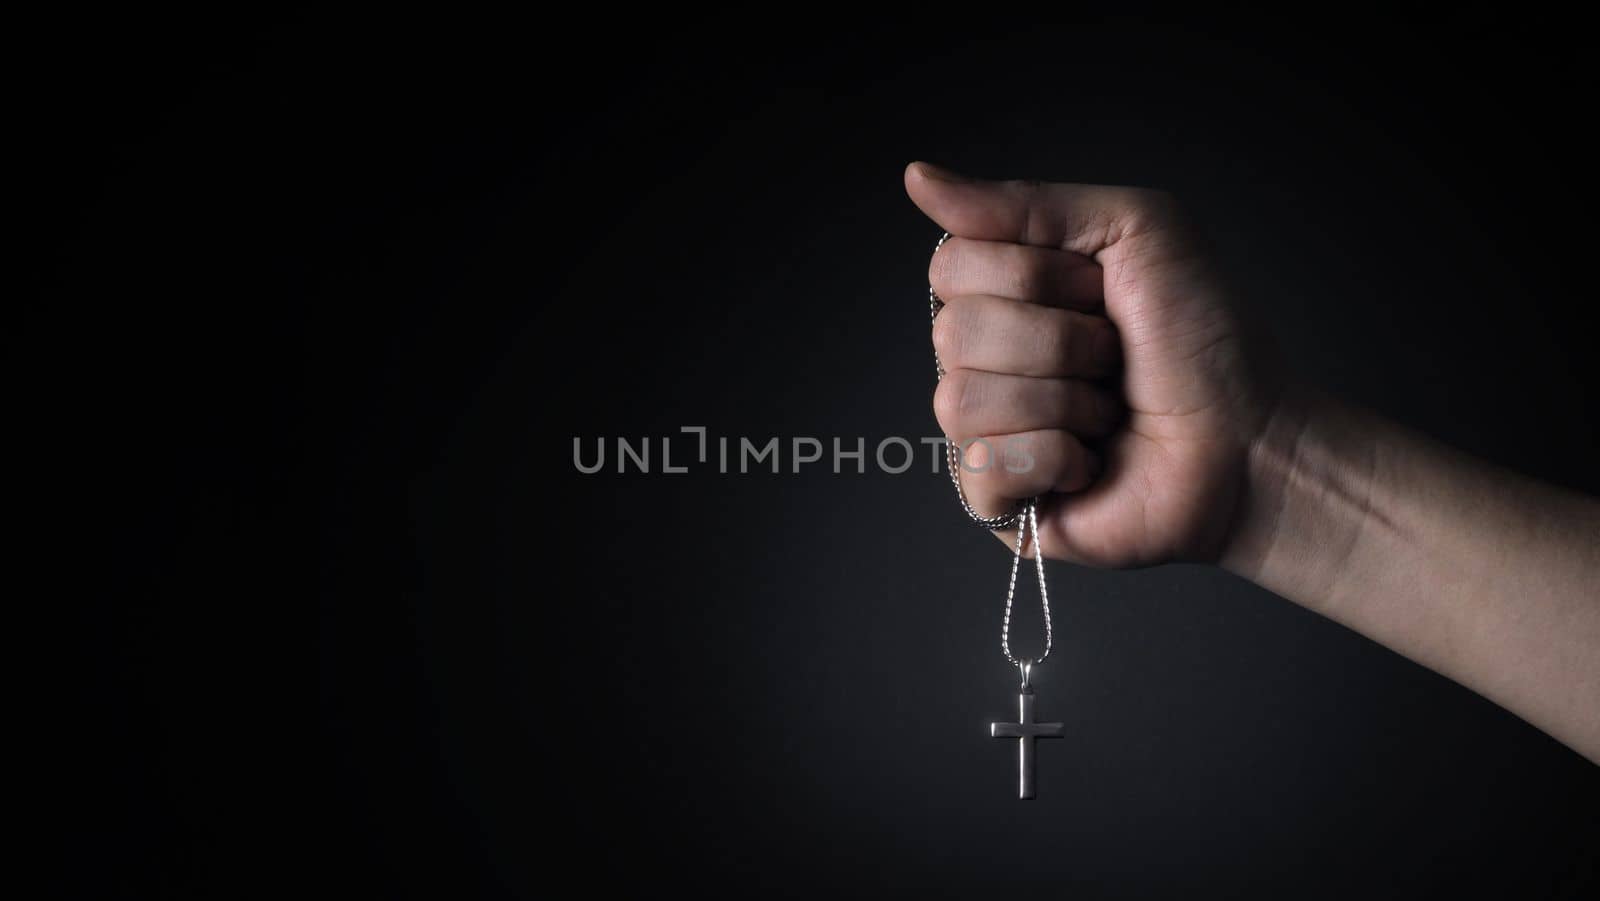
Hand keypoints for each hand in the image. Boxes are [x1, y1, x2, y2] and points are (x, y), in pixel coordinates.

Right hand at [907, 162, 1277, 566]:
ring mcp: (985, 432)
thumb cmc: (1205, 340)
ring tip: (1108, 414)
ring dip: (1063, 402)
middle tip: (1112, 358)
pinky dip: (1053, 459)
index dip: (1034, 275)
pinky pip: (981, 467)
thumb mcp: (1135, 229)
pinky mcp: (997, 501)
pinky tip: (1089, 465)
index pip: (951, 266)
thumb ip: (1027, 204)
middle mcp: (985, 360)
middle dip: (1058, 341)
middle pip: (954, 331)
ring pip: (962, 400)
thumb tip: (916, 176)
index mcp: (1006, 293)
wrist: (1250, 441)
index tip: (1100, 291)